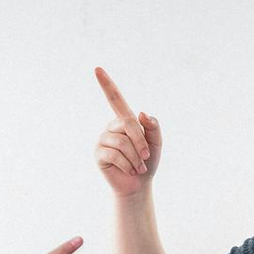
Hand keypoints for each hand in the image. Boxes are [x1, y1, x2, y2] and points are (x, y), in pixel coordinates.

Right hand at [93, 67, 162, 197]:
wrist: (138, 185)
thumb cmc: (147, 162)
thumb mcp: (156, 143)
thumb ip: (153, 126)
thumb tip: (141, 113)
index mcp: (124, 120)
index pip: (115, 99)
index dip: (106, 84)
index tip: (97, 69)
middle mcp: (111, 127)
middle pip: (128, 124)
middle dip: (141, 142)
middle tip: (146, 157)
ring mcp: (103, 140)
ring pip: (122, 142)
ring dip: (135, 157)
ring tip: (138, 167)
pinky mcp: (98, 154)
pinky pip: (115, 154)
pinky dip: (128, 165)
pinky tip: (130, 171)